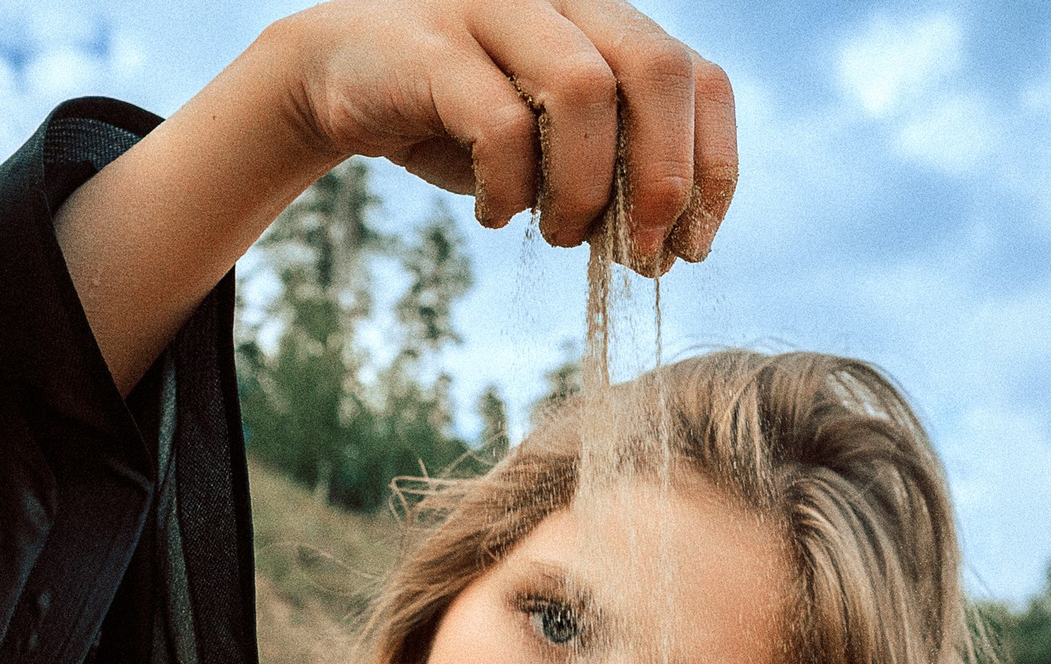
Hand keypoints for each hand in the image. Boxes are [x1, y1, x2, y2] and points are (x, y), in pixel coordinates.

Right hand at [270, 0, 737, 272]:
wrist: (338, 80)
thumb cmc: (460, 120)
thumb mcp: (551, 150)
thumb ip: (611, 177)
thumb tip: (667, 251)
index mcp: (608, 19)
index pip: (700, 77)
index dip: (712, 165)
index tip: (693, 243)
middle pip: (659, 70)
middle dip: (665, 178)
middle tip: (643, 251)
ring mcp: (499, 8)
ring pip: (586, 89)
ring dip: (584, 187)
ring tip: (556, 232)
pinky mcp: (436, 44)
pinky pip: (501, 123)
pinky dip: (509, 187)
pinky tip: (494, 213)